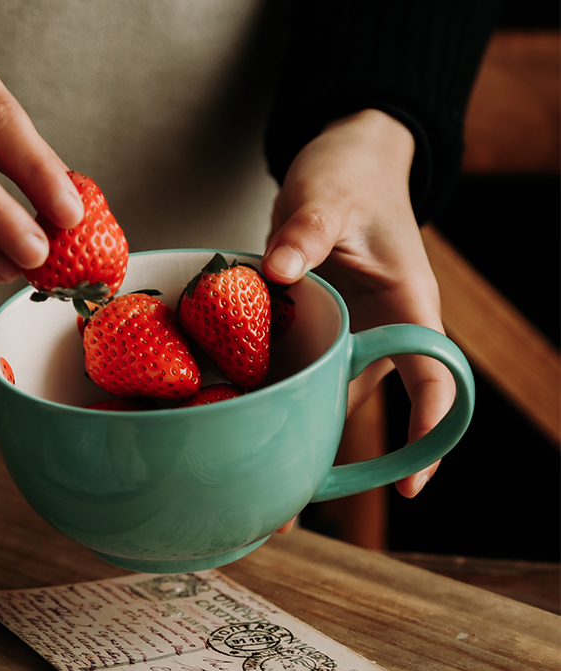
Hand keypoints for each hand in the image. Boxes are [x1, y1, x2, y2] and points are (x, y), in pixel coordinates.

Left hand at [261, 109, 454, 523]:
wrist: (342, 161)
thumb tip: (279, 271)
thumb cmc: (352, 176)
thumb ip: (307, 232)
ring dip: (299, 435)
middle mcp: (380, 330)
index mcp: (407, 307)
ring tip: (260, 488)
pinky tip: (237, 421)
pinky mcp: (312, 325)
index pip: (432, 377)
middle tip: (297, 509)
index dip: (428, 432)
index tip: (412, 484)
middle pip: (368, 405)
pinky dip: (272, 393)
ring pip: (326, 395)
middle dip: (343, 462)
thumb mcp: (329, 197)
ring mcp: (345, 332)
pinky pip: (295, 368)